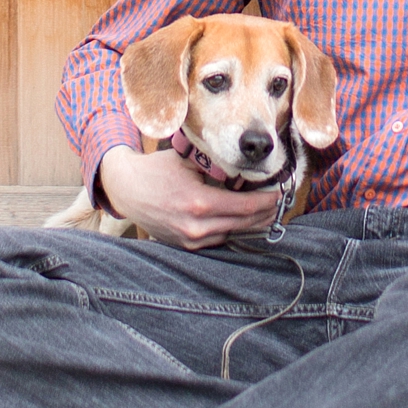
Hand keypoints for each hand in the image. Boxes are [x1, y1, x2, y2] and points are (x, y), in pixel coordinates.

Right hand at [95, 145, 281, 248]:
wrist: (127, 190)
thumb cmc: (157, 171)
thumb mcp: (188, 162)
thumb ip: (216, 168)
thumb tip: (246, 170)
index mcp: (200, 204)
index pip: (245, 207)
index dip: (266, 201)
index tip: (279, 193)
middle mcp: (197, 227)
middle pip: (244, 225)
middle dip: (264, 214)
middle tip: (278, 203)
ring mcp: (191, 240)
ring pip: (233, 234)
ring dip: (251, 223)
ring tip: (265, 211)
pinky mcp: (186, 246)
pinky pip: (218, 239)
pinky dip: (232, 229)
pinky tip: (242, 218)